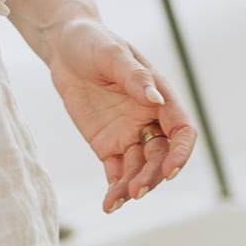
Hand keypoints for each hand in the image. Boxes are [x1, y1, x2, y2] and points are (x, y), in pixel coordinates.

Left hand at [41, 15, 197, 215]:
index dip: (181, 153)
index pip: (182, 130)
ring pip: (139, 168)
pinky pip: (115, 171)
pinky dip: (114, 188)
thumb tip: (155, 99)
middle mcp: (149, 119)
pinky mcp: (107, 144)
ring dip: (132, 186)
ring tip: (114, 202)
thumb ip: (134, 77)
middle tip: (135, 191)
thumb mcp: (111, 53)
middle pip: (161, 155)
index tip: (170, 170)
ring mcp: (129, 134)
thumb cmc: (92, 41)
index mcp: (160, 96)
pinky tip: (109, 204)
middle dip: (152, 176)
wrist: (63, 46)